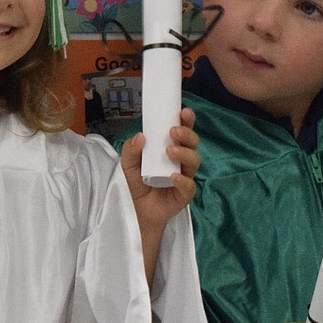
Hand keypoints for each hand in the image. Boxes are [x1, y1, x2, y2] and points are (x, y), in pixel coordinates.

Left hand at [120, 107, 199, 231]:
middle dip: (186, 134)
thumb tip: (141, 136)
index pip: (183, 131)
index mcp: (171, 148)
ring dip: (184, 153)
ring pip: (194, 161)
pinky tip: (174, 176)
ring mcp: (185, 176)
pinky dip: (183, 180)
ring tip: (169, 152)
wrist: (135, 210)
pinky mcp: (184, 194)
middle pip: (193, 143)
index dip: (186, 121)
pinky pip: (189, 186)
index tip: (183, 112)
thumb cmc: (136, 182)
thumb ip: (131, 149)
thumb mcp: (128, 163)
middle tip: (173, 131)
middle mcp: (181, 160)